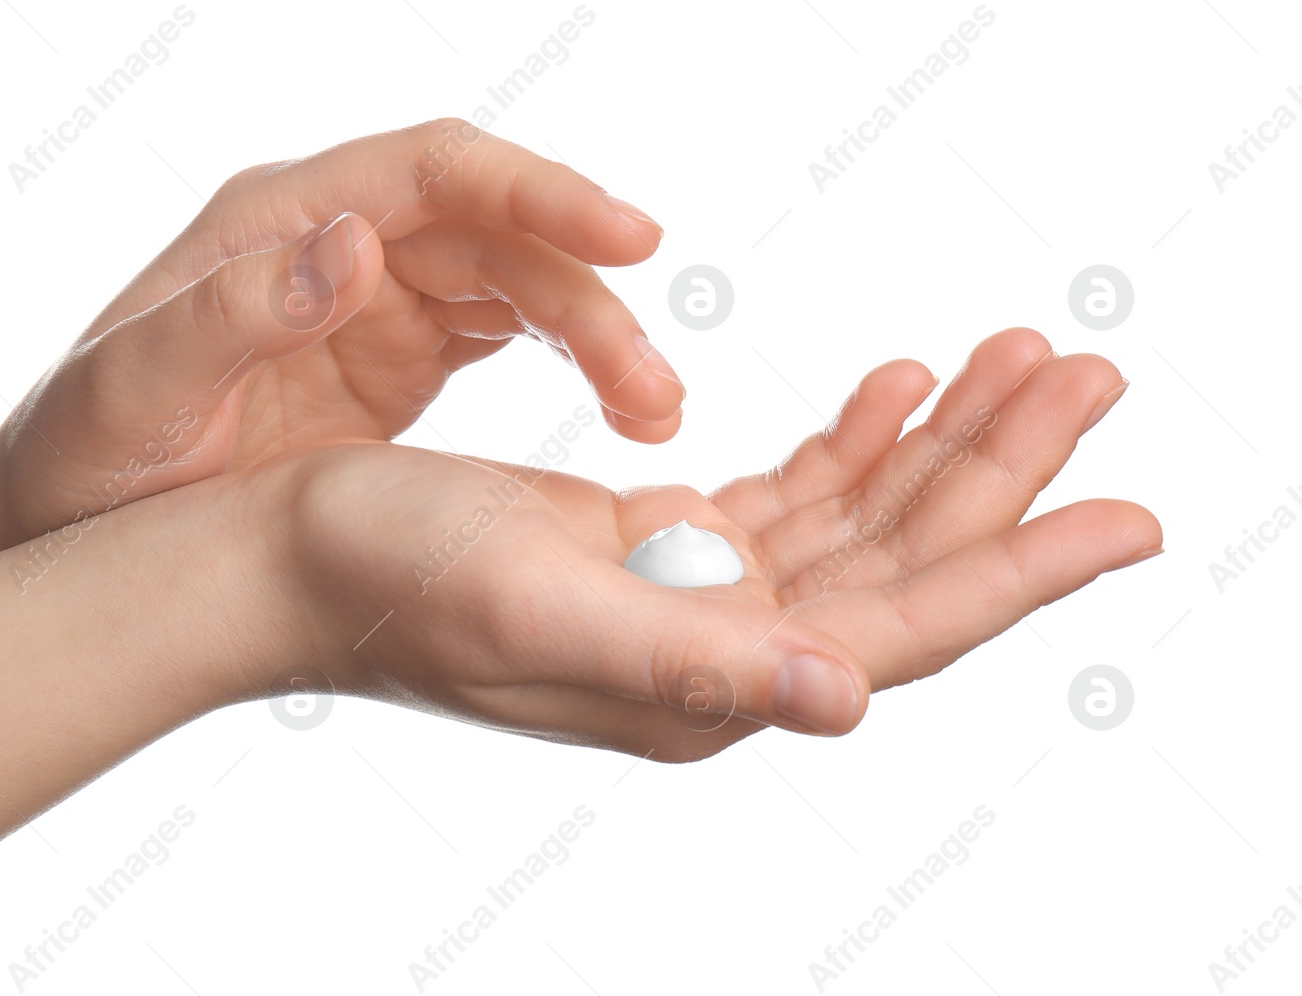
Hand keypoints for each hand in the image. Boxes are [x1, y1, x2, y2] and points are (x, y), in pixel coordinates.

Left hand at [0, 119, 676, 553]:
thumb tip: (355, 245)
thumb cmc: (83, 457)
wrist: (69, 525)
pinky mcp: (395, 354)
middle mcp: (337, 241)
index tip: (633, 239)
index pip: (437, 170)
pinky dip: (569, 365)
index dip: (541, 192)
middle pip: (499, 233)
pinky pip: (504, 333)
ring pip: (517, 283)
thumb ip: (233, 316)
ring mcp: (371, 296)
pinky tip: (614, 412)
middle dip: (589, 299)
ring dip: (595, 338)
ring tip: (656, 414)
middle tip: (656, 393)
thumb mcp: (134, 391)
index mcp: (278, 220)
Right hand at [222, 329, 1158, 758]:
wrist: (285, 554)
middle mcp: (715, 647)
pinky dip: (850, 440)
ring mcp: (689, 592)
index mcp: (703, 680)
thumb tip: (846, 700)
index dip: (1020, 570)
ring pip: (857, 520)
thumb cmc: (382, 579)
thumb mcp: (534, 607)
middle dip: (1002, 472)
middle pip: (901, 561)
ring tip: (1017, 361)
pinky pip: (787, 493)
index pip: (902, 626)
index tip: (1133, 515)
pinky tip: (891, 390)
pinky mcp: (652, 540)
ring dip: (940, 445)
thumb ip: (691, 660)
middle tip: (1091, 375)